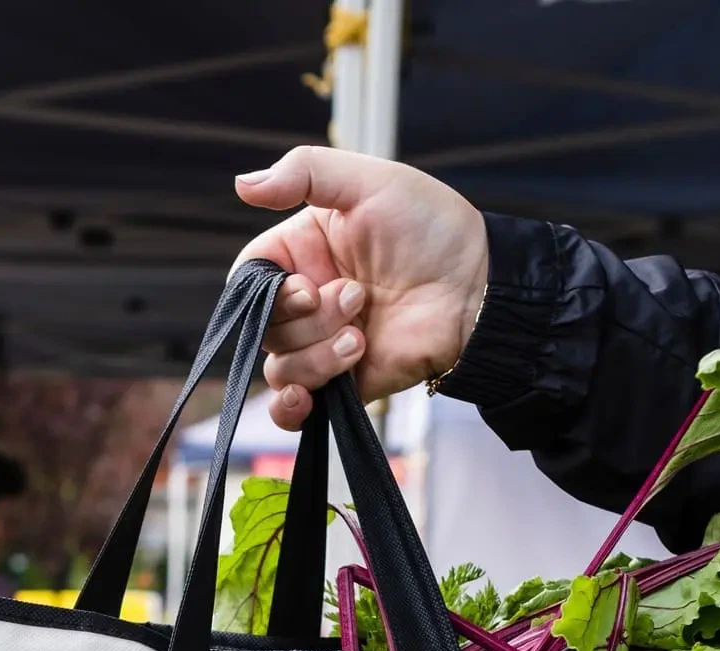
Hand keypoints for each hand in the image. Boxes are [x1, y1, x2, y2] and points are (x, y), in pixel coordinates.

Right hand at [234, 148, 487, 428]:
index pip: (250, 279)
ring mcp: (323, 345)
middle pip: (264, 328)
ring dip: (317, 356)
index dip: (267, 292)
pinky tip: (306, 398)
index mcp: (304, 253)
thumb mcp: (369, 182)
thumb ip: (304, 173)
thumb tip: (242, 184)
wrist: (477, 290)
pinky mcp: (343, 384)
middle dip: (306, 320)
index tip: (307, 286)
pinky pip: (293, 409)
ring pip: (280, 368)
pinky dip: (290, 409)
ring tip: (362, 338)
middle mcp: (309, 302)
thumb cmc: (432, 229)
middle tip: (356, 297)